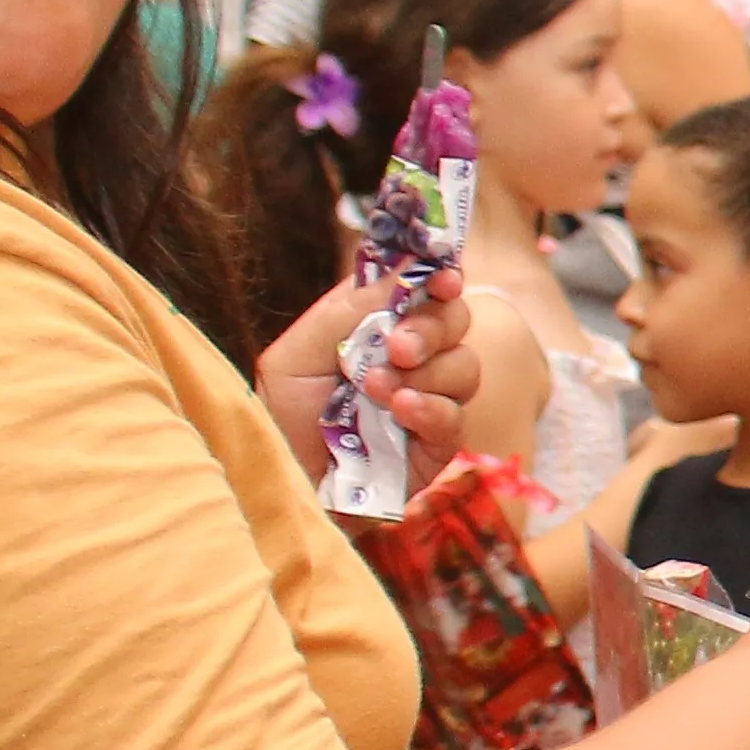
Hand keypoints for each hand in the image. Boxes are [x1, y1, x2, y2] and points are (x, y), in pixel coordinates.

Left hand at [259, 264, 479, 494]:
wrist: (286, 485)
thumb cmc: (285, 419)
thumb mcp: (296, 355)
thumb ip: (348, 311)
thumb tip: (403, 264)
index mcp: (379, 327)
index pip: (425, 288)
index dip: (441, 277)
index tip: (444, 279)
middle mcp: (412, 358)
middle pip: (456, 320)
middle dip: (433, 327)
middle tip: (399, 348)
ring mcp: (430, 399)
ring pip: (465, 366)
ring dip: (426, 372)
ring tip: (376, 391)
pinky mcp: (439, 444)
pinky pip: (456, 416)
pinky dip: (431, 409)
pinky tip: (400, 413)